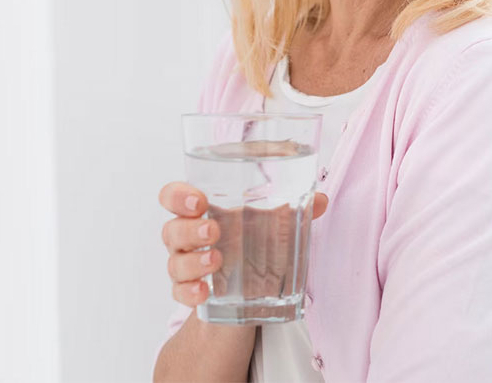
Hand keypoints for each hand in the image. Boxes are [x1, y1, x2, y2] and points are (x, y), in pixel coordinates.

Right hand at [159, 181, 327, 307]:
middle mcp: (187, 238)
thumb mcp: (270, 225)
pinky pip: (179, 293)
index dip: (178, 195)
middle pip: (170, 229)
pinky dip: (189, 293)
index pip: (173, 196)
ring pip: (174, 262)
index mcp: (201, 212)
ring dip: (192, 261)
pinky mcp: (192, 293)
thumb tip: (321, 199)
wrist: (243, 294)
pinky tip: (204, 292)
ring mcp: (186, 266)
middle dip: (188, 229)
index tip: (199, 201)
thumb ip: (293, 210)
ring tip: (216, 260)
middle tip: (214, 232)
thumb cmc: (250, 246)